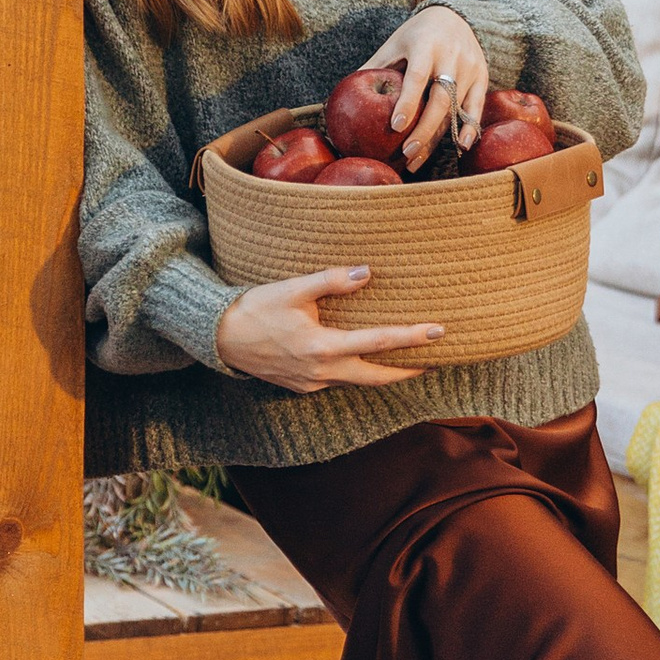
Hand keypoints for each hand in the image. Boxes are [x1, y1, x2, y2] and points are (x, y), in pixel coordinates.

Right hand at [215, 270, 445, 392]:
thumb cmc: (257, 308)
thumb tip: (368, 272)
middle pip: (378, 377)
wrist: (220, 337)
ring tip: (408, 361)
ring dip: (384, 373)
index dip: (412, 337)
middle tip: (437, 359)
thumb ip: (332, 281)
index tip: (439, 331)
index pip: (379, 342)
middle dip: (409, 369)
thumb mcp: (293, 288)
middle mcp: (322, 372)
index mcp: (323, 347)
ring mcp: (312, 384)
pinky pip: (338, 382)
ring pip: (359, 382)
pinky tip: (363, 360)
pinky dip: (357, 372)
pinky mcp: (303, 387)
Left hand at [377, 4, 491, 174]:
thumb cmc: (415, 36)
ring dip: (439, 136)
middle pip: (441, 99)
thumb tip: (340, 94)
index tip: (395, 127)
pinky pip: (476, 107)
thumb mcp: (393, 44)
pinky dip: (469, 128)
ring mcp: (470, 68)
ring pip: (457, 108)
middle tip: (405, 153)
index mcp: (425, 46)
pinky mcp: (482, 77)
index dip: (407, 102)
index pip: (416, 77)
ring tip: (418, 159)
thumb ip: (374, 67)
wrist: (452, 16)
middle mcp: (451, 57)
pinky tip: (460, 146)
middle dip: (424, 128)